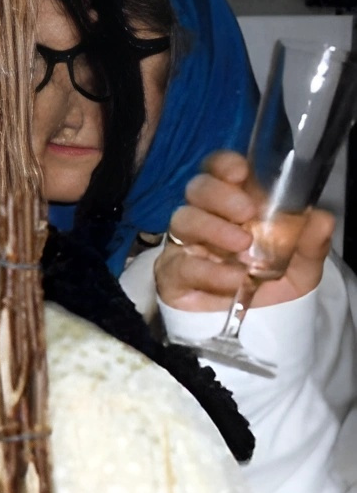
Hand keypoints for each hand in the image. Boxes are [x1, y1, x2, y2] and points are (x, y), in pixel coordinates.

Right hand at [157, 150, 337, 311]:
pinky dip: (209, 269)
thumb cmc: (274, 285)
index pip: (219, 171)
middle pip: (197, 188)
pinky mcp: (172, 273)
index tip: (240, 172)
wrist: (257, 328)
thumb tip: (320, 218)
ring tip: (242, 246)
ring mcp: (185, 244)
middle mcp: (206, 217)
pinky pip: (181, 263)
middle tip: (247, 212)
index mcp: (235, 205)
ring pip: (182, 219)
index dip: (223, 164)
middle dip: (219, 194)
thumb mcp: (303, 265)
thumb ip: (311, 242)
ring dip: (213, 228)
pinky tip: (234, 278)